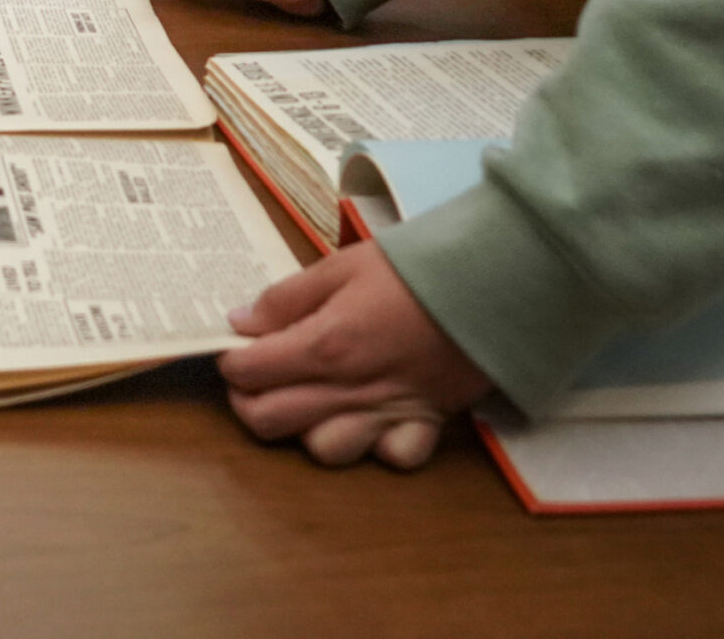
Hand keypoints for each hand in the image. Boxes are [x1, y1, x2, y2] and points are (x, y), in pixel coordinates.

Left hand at [221, 242, 490, 467]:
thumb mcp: (340, 266)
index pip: (250, 372)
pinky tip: (370, 423)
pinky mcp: (428, 422)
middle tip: (253, 381)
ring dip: (307, 431)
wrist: (492, 281)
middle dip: (247, 403)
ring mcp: (389, 411)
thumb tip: (240, 323)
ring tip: (309, 403)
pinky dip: (378, 448)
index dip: (231, 362)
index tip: (234, 350)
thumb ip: (286, 298)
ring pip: (326, 450)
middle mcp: (351, 387)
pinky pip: (394, 458)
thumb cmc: (411, 269)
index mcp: (325, 343)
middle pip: (271, 421)